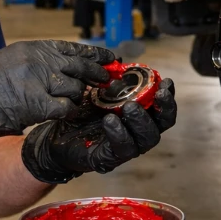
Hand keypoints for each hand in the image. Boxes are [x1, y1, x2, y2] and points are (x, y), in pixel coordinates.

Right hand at [0, 40, 114, 143]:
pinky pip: (64, 110)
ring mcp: (36, 81)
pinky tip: (64, 117)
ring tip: (78, 105)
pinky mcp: (33, 104)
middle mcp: (37, 60)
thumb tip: (60, 72)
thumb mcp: (7, 61)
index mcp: (31, 48)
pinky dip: (67, 114)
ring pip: (75, 90)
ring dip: (77, 100)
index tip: (111, 58)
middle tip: (109, 83)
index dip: (95, 53)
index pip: (72, 47)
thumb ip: (34, 64)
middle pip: (80, 66)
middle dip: (97, 76)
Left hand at [21, 78, 176, 183]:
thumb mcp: (95, 93)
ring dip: (140, 121)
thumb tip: (118, 60)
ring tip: (129, 106)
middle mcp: (135, 134)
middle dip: (163, 109)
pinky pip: (120, 149)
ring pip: (145, 139)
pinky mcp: (107, 159)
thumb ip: (109, 81)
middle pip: (161, 126)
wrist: (52, 136)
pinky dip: (118, 133)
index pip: (162, 110)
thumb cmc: (78, 114)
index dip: (168, 97)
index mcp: (137, 118)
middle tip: (157, 93)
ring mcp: (124, 149)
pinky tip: (110, 120)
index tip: (166, 81)